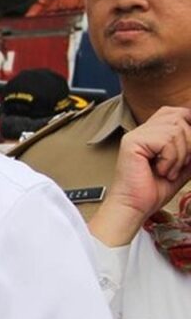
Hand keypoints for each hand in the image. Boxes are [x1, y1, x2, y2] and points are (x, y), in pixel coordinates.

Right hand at [89, 106, 190, 246]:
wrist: (135, 207)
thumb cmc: (154, 189)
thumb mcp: (183, 166)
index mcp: (152, 132)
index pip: (177, 112)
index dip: (190, 122)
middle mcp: (142, 130)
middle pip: (179, 117)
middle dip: (190, 142)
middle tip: (182, 164)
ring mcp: (136, 135)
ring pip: (176, 130)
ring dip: (179, 156)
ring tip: (168, 171)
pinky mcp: (133, 143)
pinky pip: (166, 141)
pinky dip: (170, 159)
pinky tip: (160, 171)